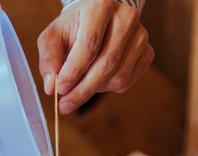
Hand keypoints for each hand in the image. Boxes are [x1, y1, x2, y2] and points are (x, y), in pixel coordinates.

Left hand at [37, 0, 153, 113]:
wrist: (99, 18)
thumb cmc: (75, 27)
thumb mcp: (54, 36)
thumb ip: (50, 59)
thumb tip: (51, 87)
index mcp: (100, 7)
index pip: (89, 45)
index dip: (74, 71)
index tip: (60, 90)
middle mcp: (125, 18)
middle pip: (106, 64)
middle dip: (83, 89)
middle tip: (66, 104)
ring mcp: (140, 36)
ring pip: (118, 77)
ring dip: (95, 90)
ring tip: (79, 87)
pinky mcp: (147, 52)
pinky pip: (127, 82)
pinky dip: (108, 88)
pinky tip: (96, 80)